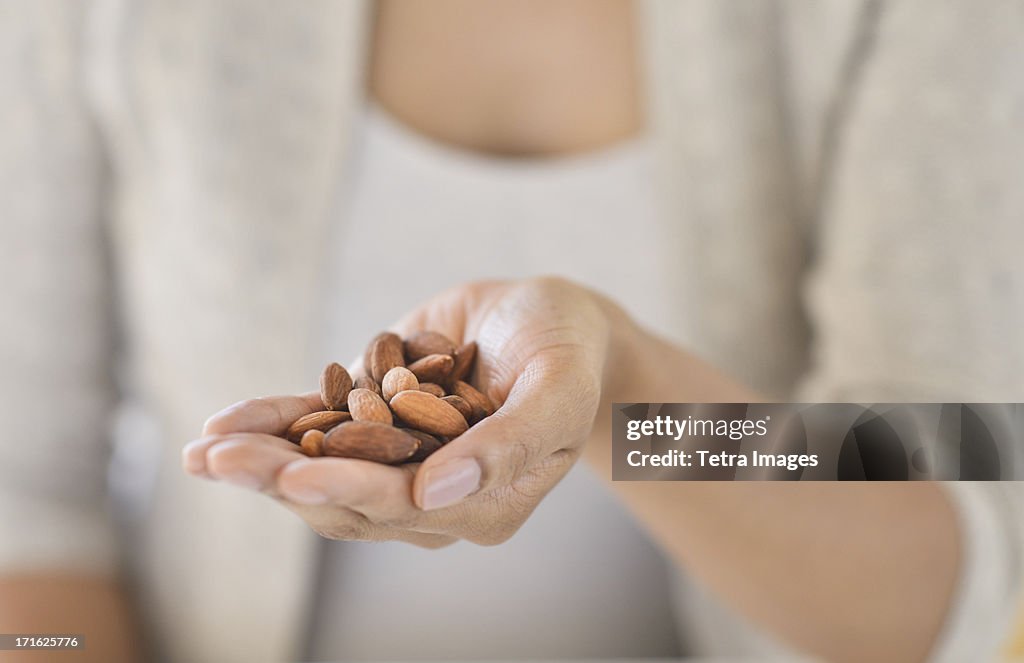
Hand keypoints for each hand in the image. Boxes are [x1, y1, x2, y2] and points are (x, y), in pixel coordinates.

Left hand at [183, 277, 612, 546]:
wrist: (550, 318)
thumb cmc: (569, 349)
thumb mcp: (560, 387)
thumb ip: (512, 442)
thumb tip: (438, 489)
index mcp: (484, 500)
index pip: (407, 504)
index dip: (350, 489)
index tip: (292, 476)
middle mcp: (434, 492)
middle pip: (348, 498)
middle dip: (279, 479)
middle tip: (217, 461)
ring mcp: (401, 457)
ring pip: (322, 472)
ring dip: (261, 461)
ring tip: (202, 450)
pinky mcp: (376, 418)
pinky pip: (319, 429)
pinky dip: (275, 424)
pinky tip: (226, 422)